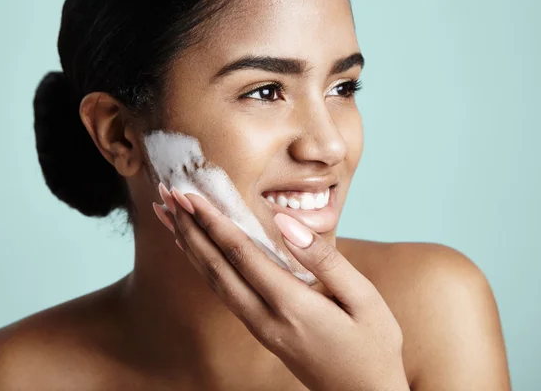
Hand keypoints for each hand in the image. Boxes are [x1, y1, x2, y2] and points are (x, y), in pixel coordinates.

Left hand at [153, 184, 408, 390]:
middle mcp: (267, 319)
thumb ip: (324, 260)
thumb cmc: (374, 346)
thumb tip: (286, 224)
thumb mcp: (364, 299)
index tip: (189, 194)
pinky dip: (205, 267)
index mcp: (293, 306)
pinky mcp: (262, 333)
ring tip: (170, 219)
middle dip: (190, 229)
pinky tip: (197, 252)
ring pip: (214, 283)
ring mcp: (261, 330)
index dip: (213, 221)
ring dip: (190, 247)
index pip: (242, 255)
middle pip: (217, 268)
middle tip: (166, 195)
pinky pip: (225, 294)